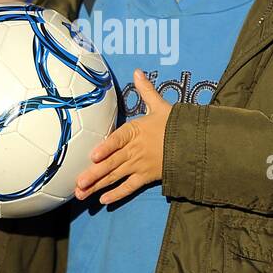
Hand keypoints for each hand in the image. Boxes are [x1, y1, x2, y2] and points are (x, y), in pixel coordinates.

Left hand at [75, 69, 169, 204]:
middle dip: (93, 174)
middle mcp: (135, 150)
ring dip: (98, 186)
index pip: (119, 139)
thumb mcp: (159, 105)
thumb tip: (137, 71)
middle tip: (77, 184)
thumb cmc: (175, 124)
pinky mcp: (147, 177)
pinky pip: (130, 187)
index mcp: (136, 131)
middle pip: (112, 163)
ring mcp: (140, 165)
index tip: (93, 156)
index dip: (106, 148)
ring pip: (116, 176)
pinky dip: (118, 194)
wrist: (195, 143)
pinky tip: (104, 201)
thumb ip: (145, 90)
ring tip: (82, 193)